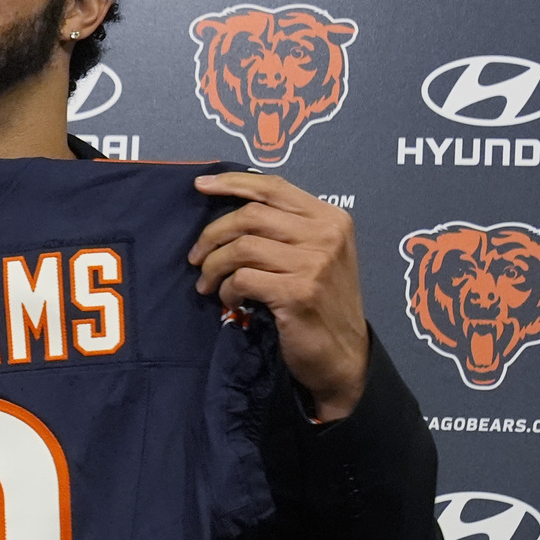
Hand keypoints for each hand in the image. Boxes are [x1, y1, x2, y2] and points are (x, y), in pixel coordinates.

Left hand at [190, 171, 368, 419]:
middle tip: (196, 257)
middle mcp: (326, 235)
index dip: (232, 183)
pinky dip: (226, 289)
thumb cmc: (320, 303)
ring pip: (241, 247)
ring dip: (213, 266)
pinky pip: (242, 279)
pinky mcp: (298, 292)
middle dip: (212, 234)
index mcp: (330, 218)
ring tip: (207, 284)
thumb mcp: (315, 255)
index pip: (273, 187)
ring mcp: (314, 263)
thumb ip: (285, 229)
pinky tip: (229, 301)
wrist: (343, 356)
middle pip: (250, 215)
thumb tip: (230, 207)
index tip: (200, 186)